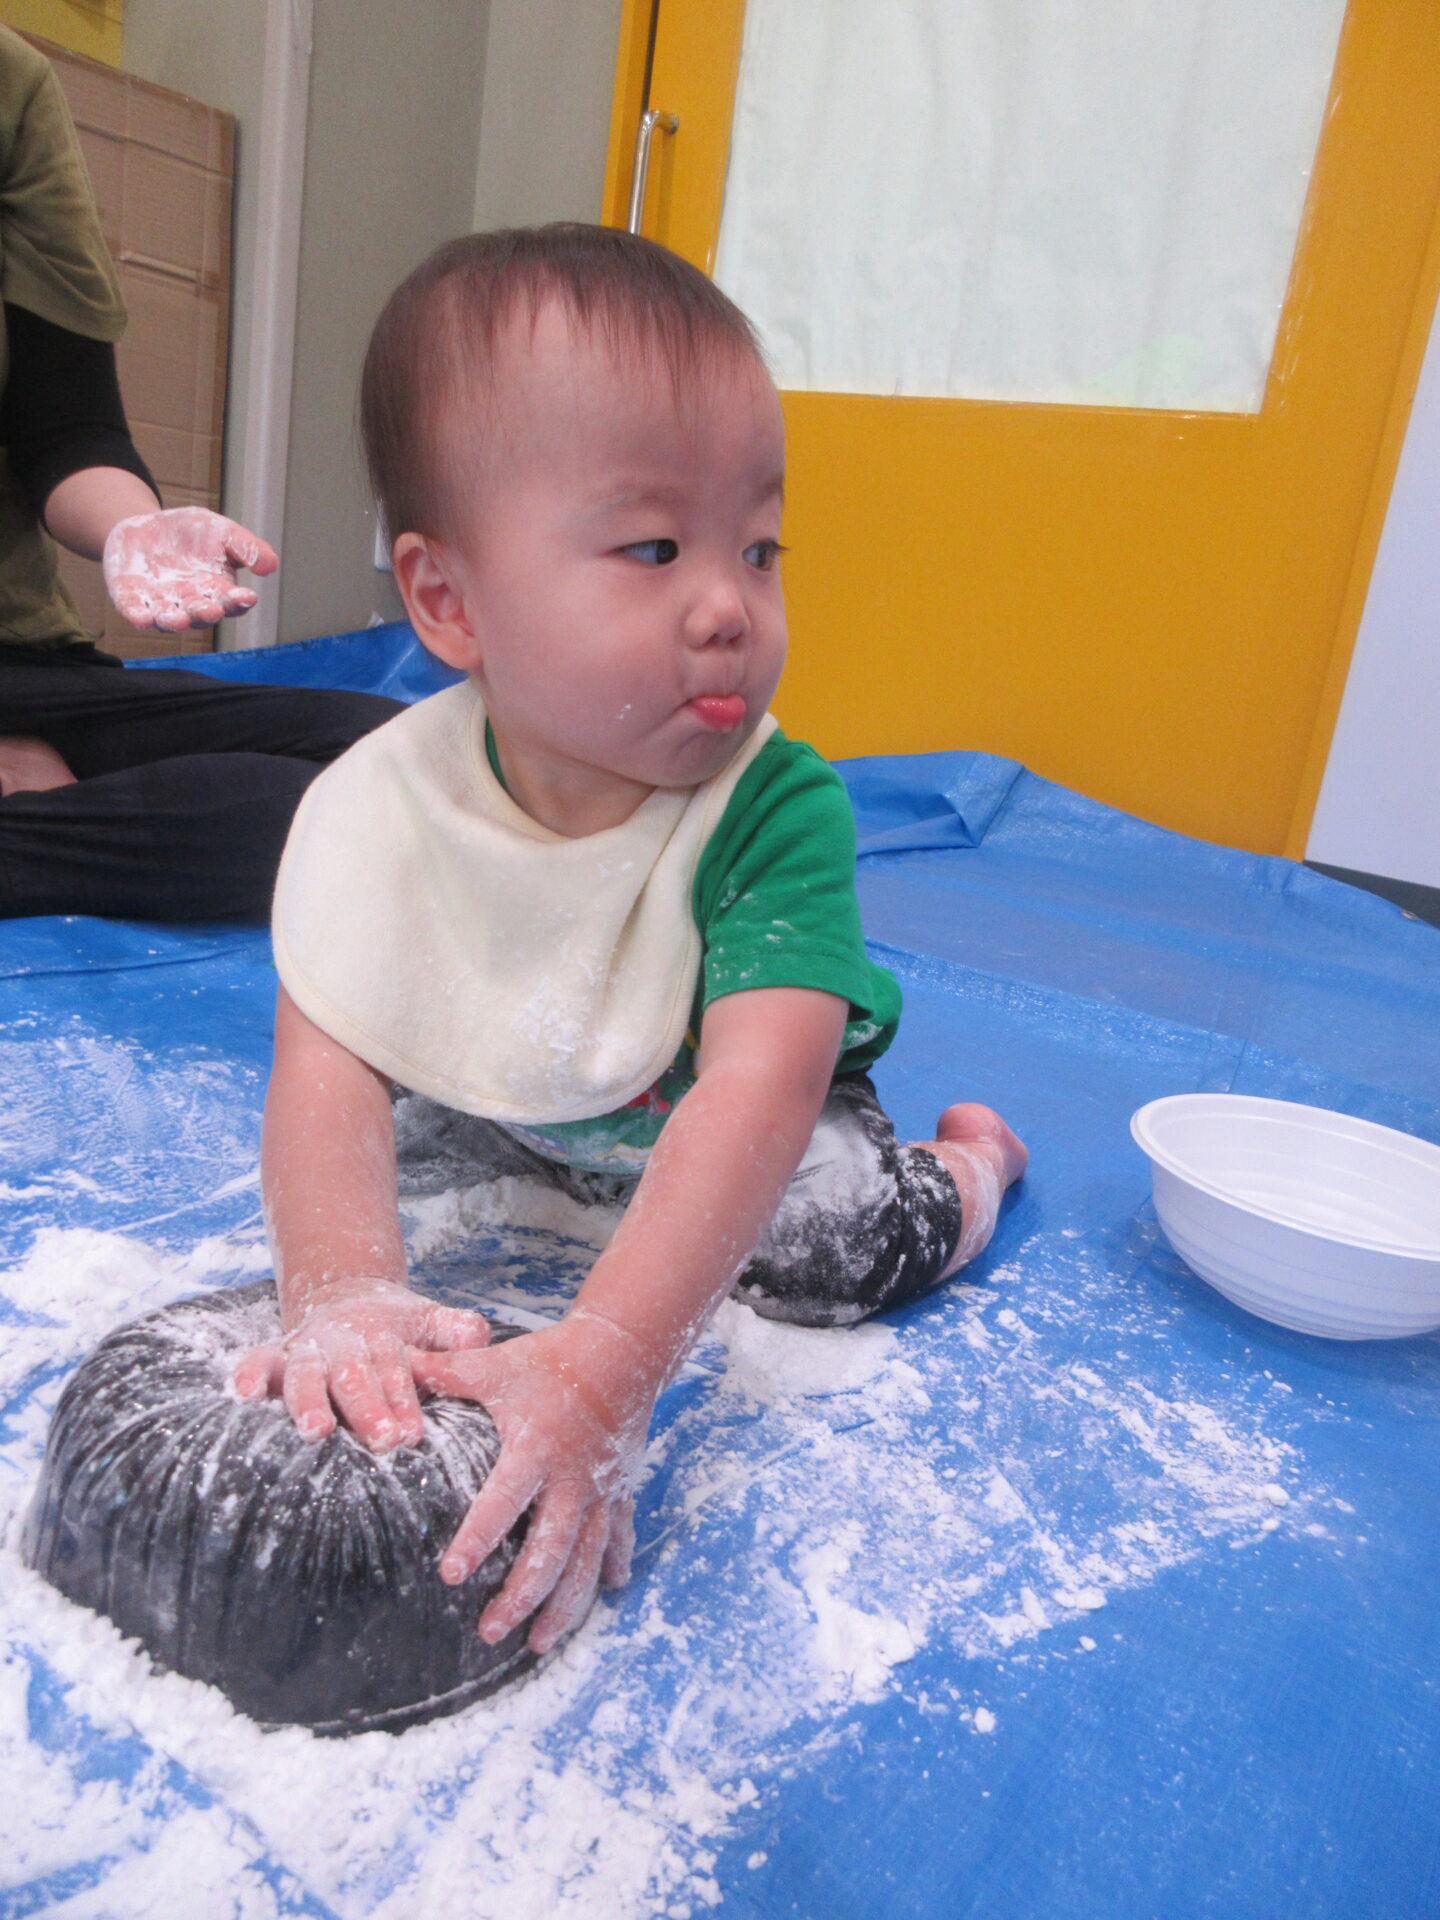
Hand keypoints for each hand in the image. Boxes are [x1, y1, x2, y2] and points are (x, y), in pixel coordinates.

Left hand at [102, 505, 278, 631]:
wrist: (146, 528)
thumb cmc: (192, 533)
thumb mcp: (221, 531)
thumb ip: (245, 547)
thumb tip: (271, 565)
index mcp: (217, 591)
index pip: (231, 602)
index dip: (239, 601)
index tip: (247, 596)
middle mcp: (190, 604)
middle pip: (200, 614)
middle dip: (205, 613)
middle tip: (212, 610)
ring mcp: (160, 603)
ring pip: (168, 618)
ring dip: (173, 621)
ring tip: (177, 619)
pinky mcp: (131, 598)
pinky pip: (134, 610)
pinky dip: (137, 615)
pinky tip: (140, 618)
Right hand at [234, 1280, 492, 1451]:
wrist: (349, 1299)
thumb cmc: (397, 1328)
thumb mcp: (430, 1321)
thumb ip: (455, 1330)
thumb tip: (476, 1335)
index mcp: (383, 1334)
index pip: (395, 1369)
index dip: (403, 1400)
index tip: (413, 1434)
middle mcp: (342, 1341)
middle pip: (354, 1375)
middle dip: (367, 1409)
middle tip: (382, 1441)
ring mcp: (307, 1348)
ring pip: (306, 1374)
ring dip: (308, 1402)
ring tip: (316, 1430)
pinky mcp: (277, 1356)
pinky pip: (257, 1360)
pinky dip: (248, 1374)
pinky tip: (242, 1395)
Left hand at [409, 1313, 651, 1654]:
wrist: (622, 1348)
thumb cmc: (550, 1358)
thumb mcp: (495, 1364)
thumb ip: (443, 1373)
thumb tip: (392, 1367)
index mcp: (536, 1448)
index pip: (503, 1502)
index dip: (478, 1539)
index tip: (452, 1575)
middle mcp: (572, 1478)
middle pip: (549, 1550)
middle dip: (520, 1596)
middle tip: (489, 1631)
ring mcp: (602, 1488)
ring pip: (585, 1559)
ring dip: (564, 1604)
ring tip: (539, 1644)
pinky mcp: (621, 1488)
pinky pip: (619, 1535)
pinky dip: (615, 1564)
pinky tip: (611, 1592)